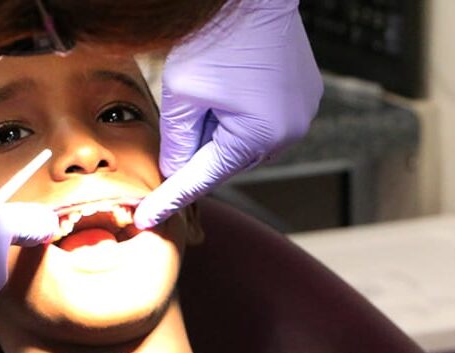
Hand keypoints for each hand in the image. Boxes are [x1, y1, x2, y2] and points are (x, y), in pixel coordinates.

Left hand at [133, 0, 322, 228]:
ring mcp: (302, 114)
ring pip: (247, 141)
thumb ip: (175, 141)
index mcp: (259, 135)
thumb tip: (173, 171)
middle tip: (185, 114)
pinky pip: (267, 120)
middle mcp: (289, 132)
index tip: (148, 217)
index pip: (204, 178)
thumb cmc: (218, 33)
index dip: (171, 197)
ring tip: (214, 88)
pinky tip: (233, 84)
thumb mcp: (182, 93)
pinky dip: (244, 113)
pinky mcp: (305, 96)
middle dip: (201, 146)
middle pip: (228, 159)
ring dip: (223, 130)